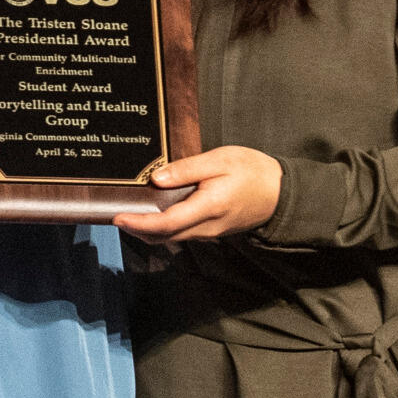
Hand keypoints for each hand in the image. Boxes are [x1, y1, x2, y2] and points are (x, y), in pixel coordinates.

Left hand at [115, 147, 281, 242]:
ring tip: (131, 216)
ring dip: (149, 231)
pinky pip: (183, 234)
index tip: (118, 218)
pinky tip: (156, 215)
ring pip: (173, 238)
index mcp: (207, 208)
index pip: (165, 224)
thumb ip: (187, 170)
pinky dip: (164, 229)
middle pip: (164, 236)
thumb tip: (156, 179)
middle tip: (116, 217)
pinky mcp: (213, 230)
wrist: (281, 193)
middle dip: (138, 230)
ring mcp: (210, 232)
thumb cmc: (253, 172)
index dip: (139, 224)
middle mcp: (207, 227)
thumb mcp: (220, 160)